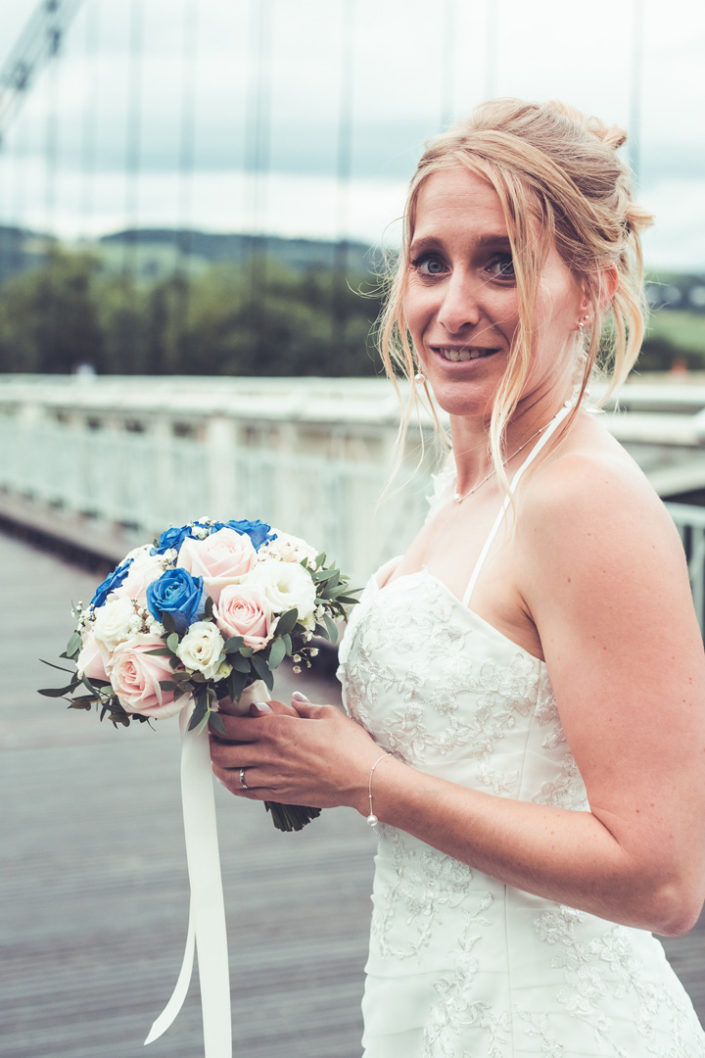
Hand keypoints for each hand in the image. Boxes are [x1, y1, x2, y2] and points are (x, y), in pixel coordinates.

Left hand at [209, 693, 380, 812]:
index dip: (219, 719)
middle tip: (214, 734)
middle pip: (222, 750)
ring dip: (218, 763)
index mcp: (278, 729)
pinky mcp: (278, 794)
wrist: (363, 781)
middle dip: (212, 741)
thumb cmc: (350, 745)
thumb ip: (302, 708)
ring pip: (228, 773)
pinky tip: (231, 776)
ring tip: (218, 754)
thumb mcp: (327, 715)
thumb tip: (291, 700)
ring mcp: (271, 777)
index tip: (217, 714)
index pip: (233, 724)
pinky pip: (243, 791)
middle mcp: (269, 754)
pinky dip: (231, 782)